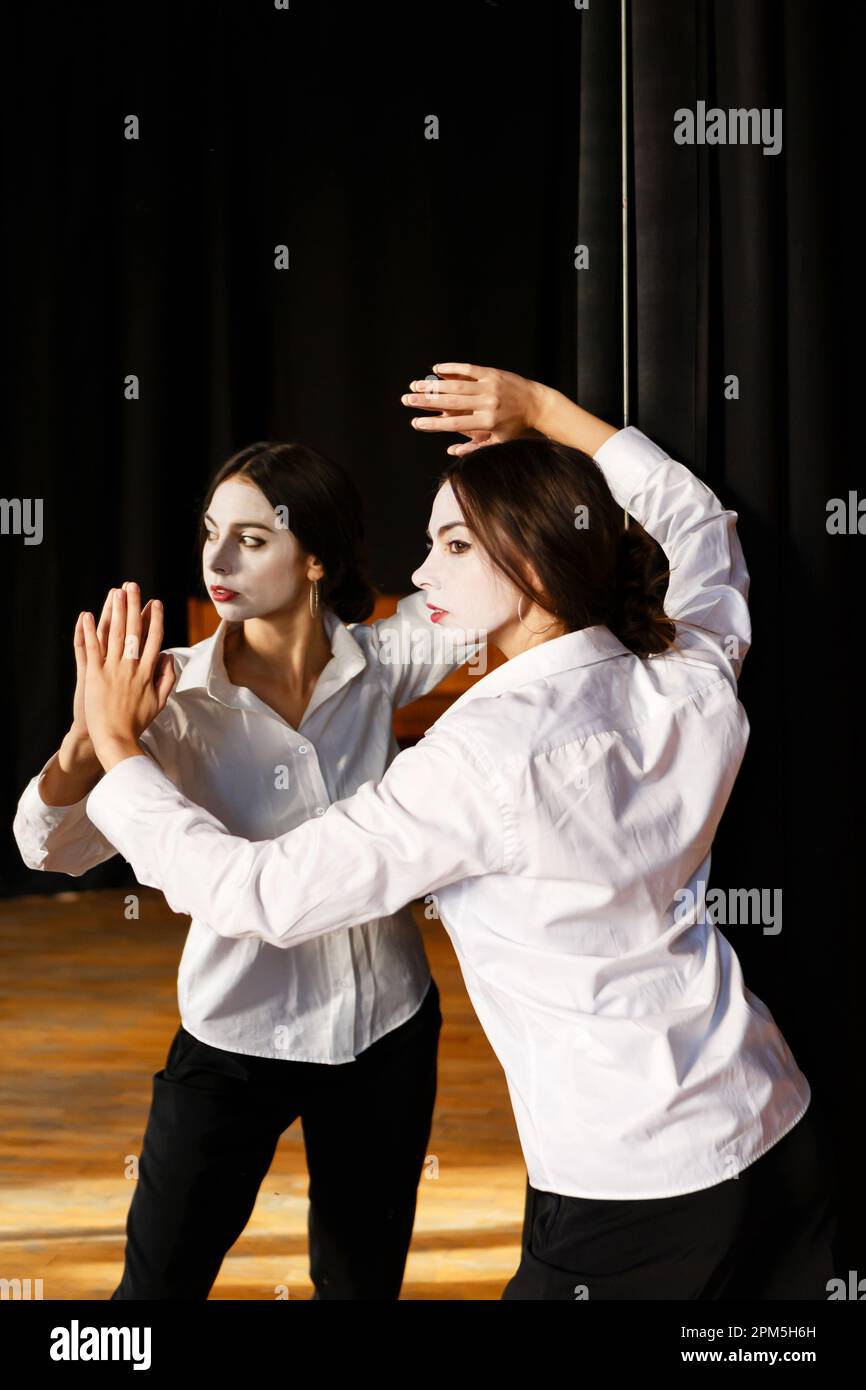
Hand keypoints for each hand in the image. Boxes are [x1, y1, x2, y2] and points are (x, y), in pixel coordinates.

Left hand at [70, 582, 157, 754]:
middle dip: (133, 606)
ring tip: (115, 592)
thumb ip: (167, 677)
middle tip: (132, 586)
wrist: (115, 738)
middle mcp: (131, 667)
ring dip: (115, 611)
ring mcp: (112, 670)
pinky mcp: (94, 675)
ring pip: (114, 635)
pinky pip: (91, 649)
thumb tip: (169, 656)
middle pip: (134, 630)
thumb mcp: (159, 702)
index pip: (154, 639)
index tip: (155, 603)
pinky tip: (88, 615)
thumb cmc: (137, 722)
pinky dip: (89, 632)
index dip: (155, 619)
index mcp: (148, 673)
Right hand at [401, 362, 544, 455]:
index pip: (454, 423)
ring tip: (415, 385)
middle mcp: (487, 403)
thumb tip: (451, 453)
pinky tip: (436, 369)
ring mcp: (489, 386)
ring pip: (456, 385)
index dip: (433, 423)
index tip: (416, 423)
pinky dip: (452, 369)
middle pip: (451, 402)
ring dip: (434, 384)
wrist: (539, 405)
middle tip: (406, 400)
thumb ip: (474, 448)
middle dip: (426, 402)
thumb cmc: (516, 427)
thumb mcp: (498, 442)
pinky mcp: (493, 373)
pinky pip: (468, 370)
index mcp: (486, 422)